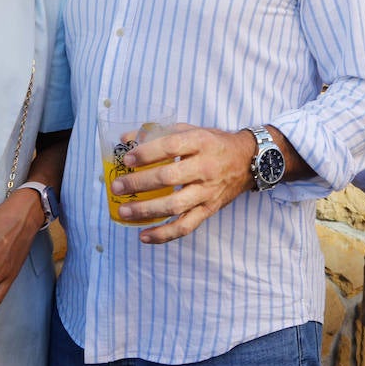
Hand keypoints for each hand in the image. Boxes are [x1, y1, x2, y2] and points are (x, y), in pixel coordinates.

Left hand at [111, 125, 256, 243]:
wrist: (248, 161)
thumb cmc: (213, 144)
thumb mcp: (191, 130)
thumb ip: (159, 133)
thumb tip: (125, 139)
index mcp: (200, 142)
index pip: (170, 147)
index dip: (147, 153)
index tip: (127, 159)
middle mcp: (205, 168)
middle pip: (169, 178)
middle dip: (139, 184)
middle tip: (117, 187)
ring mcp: (208, 192)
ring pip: (175, 206)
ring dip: (146, 211)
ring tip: (124, 212)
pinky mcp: (209, 210)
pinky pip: (186, 226)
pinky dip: (164, 234)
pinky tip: (144, 235)